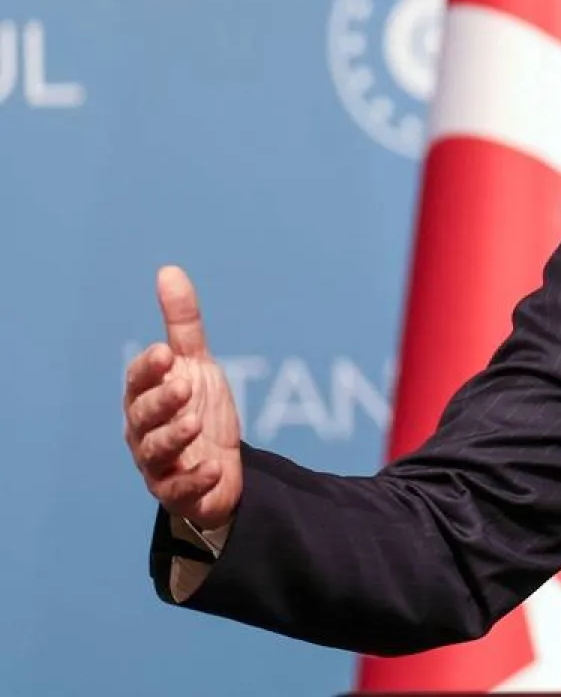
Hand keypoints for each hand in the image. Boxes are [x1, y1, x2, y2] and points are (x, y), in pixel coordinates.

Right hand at [123, 265, 243, 529]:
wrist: (218, 465)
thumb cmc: (198, 409)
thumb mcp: (197, 364)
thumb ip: (183, 324)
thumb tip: (168, 271)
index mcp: (146, 398)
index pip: (139, 381)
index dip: (149, 369)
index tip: (167, 353)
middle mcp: (144, 431)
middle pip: (143, 417)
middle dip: (161, 401)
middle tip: (184, 386)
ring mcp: (159, 464)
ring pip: (155, 452)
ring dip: (174, 437)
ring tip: (195, 424)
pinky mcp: (177, 492)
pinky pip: (180, 489)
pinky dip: (195, 479)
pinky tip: (214, 467)